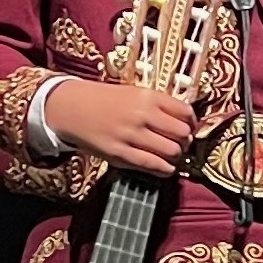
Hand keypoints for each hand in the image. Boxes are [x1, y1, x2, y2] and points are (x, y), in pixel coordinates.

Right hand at [45, 81, 195, 173]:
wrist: (71, 108)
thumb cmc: (104, 100)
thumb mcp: (134, 93)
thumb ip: (158, 105)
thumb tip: (184, 122)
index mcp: (148, 96)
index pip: (185, 112)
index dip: (191, 123)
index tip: (189, 128)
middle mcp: (142, 115)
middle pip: (182, 134)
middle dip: (185, 142)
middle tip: (180, 144)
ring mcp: (131, 135)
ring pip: (171, 152)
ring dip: (175, 157)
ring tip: (170, 156)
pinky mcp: (120, 154)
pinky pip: (153, 165)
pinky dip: (165, 169)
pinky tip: (165, 168)